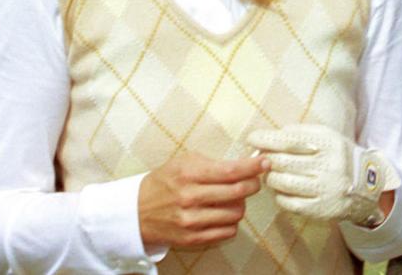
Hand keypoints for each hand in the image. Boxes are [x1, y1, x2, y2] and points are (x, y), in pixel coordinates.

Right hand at [138, 151, 269, 248]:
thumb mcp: (185, 162)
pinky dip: (231, 222)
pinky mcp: (191, 239)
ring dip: (241, 204)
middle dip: (253, 185)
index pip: (231, 171)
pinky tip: (224, 214)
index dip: (252, 167)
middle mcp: (190, 198)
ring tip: (234, 199)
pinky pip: (227, 232)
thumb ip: (214, 163)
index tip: (265, 163)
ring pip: (235, 214)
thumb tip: (245, 163)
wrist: (136, 212)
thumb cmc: (165, 182)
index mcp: (189, 173)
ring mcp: (191, 221)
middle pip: (237, 193)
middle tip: (254, 181)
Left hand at [247, 124, 399, 226]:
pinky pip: (288, 202)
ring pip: (283, 182)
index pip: (290, 140)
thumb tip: (273, 135)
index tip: (253, 138)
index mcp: (329, 144)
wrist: (364, 185)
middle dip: (266, 158)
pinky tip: (282, 189)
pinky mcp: (319, 209)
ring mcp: (323, 189)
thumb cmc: (336, 156)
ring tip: (272, 173)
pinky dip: (279, 195)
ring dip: (271, 177)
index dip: (268, 139)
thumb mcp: (326, 137)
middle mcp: (328, 166)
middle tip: (259, 157)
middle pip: (284, 161)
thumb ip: (301, 132)